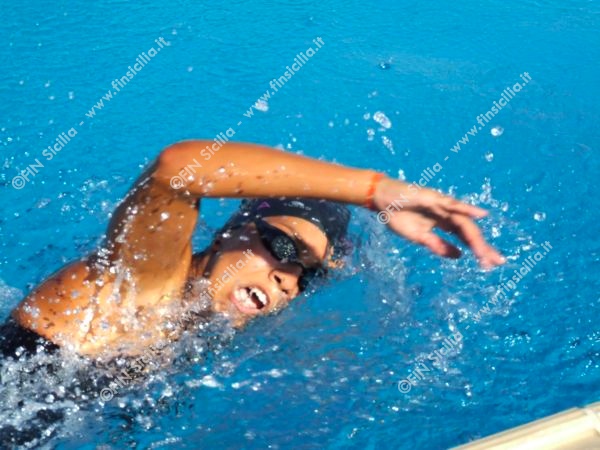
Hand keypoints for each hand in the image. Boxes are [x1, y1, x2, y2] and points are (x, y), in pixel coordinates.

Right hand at [373, 178, 504, 268]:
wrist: (381, 200)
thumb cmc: (398, 216)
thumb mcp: (418, 237)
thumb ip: (437, 245)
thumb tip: (459, 256)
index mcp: (444, 224)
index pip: (466, 238)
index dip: (478, 250)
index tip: (490, 266)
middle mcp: (448, 215)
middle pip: (469, 231)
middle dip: (483, 247)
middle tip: (497, 263)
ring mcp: (442, 205)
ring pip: (464, 222)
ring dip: (476, 237)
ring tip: (486, 253)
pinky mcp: (434, 198)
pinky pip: (452, 204)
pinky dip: (467, 208)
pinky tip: (481, 215)